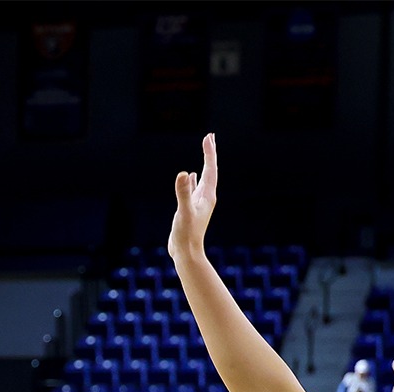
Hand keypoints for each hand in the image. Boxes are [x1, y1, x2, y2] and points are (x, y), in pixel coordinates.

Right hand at [167, 133, 218, 260]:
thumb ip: (183, 193)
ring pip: (203, 178)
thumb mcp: (183, 212)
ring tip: (205, 151)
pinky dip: (193, 179)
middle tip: (210, 137)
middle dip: (210, 154)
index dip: (209, 153)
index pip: (210, 169)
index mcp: (207, 196)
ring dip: (204, 164)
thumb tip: (184, 173)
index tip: (208, 137)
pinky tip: (190, 175)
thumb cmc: (186, 234)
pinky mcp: (191, 208)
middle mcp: (206, 197)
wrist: (186, 253)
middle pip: (210, 171)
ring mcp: (199, 203)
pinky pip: (194, 188)